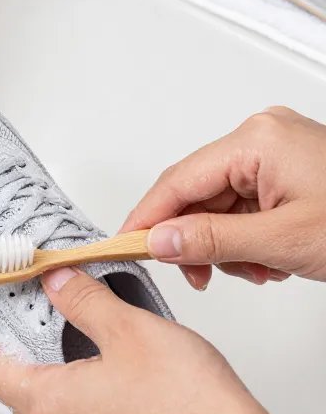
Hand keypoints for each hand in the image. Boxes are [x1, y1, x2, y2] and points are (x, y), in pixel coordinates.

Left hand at [0, 266, 258, 413]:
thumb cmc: (187, 402)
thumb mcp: (130, 328)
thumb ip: (84, 301)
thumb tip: (56, 283)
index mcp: (50, 404)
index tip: (2, 330)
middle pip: (23, 401)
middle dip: (32, 368)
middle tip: (54, 335)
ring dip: (68, 397)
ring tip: (100, 366)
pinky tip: (129, 401)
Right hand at [121, 106, 325, 289]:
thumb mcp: (282, 239)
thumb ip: (214, 240)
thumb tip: (161, 240)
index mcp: (257, 141)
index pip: (179, 181)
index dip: (148, 219)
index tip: (125, 246)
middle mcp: (263, 138)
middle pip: (199, 195)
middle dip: (199, 241)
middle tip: (199, 275)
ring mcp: (277, 154)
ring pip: (222, 206)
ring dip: (229, 246)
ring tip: (258, 270)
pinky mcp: (289, 172)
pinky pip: (246, 206)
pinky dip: (250, 238)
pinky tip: (269, 258)